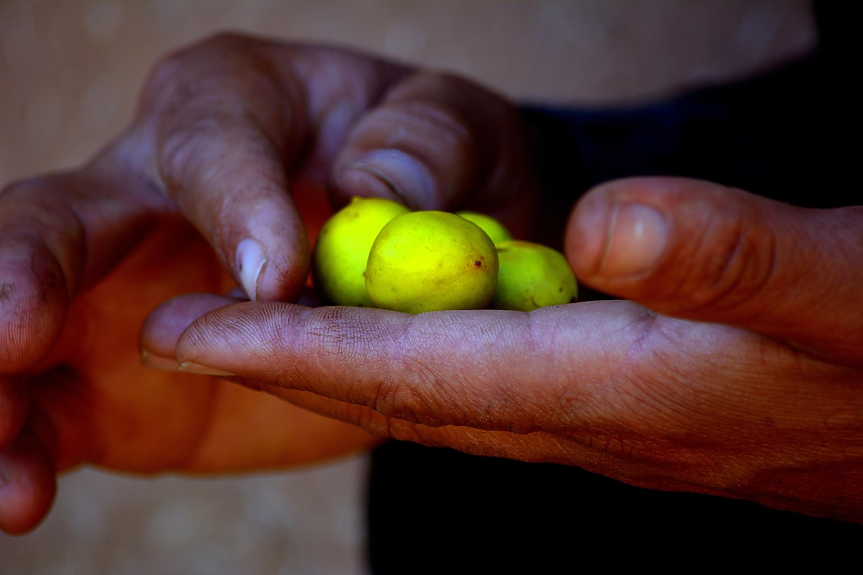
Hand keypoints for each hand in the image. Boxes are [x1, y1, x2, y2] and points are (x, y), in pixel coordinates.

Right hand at [0, 33, 535, 532]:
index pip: (210, 143)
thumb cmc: (436, 168)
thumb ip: (426, 143)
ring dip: (4, 387)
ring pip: (27, 324)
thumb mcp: (457, 129)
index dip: (233, 204)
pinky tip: (24, 494)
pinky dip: (31, 450)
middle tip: (15, 333)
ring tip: (10, 470)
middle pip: (58, 220)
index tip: (271, 281)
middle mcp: (149, 190)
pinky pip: (57, 413)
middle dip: (23, 272)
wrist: (421, 260)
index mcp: (232, 106)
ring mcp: (123, 292)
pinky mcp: (123, 381)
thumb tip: (374, 193)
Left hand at [151, 177, 862, 522]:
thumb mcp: (843, 288)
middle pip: (400, 394)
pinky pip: (489, 393)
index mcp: (616, 389)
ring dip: (344, 366)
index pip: (415, 371)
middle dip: (285, 362)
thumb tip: (605, 223)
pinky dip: (423, 366)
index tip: (181, 327)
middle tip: (186, 329)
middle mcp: (588, 421)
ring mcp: (602, 426)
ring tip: (266, 329)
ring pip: (438, 397)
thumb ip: (726, 259)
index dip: (293, 347)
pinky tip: (405, 341)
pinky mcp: (626, 412)